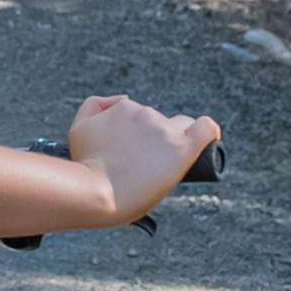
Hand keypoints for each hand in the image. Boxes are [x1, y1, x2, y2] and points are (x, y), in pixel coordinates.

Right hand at [64, 95, 221, 225]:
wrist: (94, 192)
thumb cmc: (85, 167)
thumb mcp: (79, 128)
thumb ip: (96, 106)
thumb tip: (123, 98)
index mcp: (126, 108)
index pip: (144, 115)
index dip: (144, 132)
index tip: (139, 149)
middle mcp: (147, 113)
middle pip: (163, 125)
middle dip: (156, 143)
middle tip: (142, 169)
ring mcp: (164, 130)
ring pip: (181, 133)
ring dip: (171, 148)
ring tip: (152, 175)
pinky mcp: (180, 149)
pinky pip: (205, 130)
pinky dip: (210, 133)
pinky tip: (212, 140)